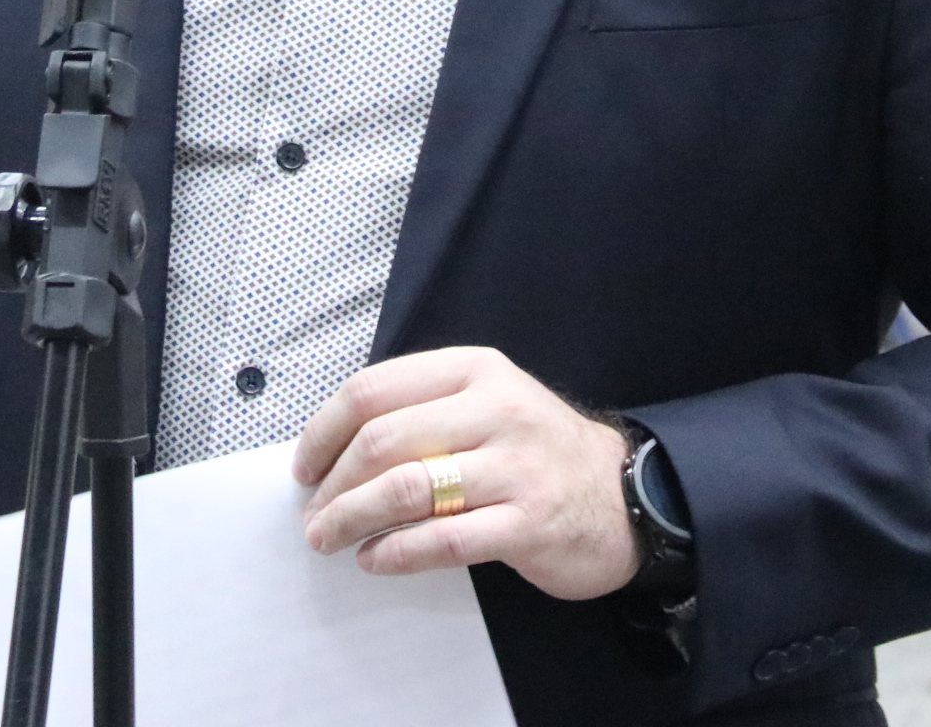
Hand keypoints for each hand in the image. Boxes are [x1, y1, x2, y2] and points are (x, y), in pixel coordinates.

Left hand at [293, 346, 638, 601]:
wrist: (625, 496)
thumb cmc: (537, 451)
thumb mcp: (486, 402)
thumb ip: (422, 411)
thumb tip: (334, 448)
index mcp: (474, 370)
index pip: (374, 389)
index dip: (324, 430)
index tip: (305, 466)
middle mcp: (495, 409)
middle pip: (383, 440)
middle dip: (334, 484)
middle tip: (314, 514)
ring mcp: (515, 466)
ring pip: (407, 489)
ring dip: (353, 519)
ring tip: (330, 538)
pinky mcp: (528, 522)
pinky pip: (443, 539)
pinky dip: (397, 552)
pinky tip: (376, 560)